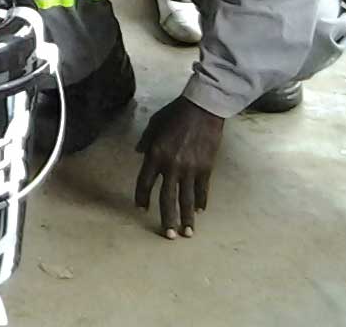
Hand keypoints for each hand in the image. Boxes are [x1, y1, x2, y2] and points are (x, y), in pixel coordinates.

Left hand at [134, 96, 225, 238]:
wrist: (202, 110)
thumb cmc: (175, 115)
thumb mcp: (154, 126)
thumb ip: (147, 143)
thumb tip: (140, 155)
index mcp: (155, 155)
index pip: (145, 182)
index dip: (142, 196)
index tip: (141, 209)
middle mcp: (171, 166)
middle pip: (167, 197)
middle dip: (167, 218)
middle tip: (168, 235)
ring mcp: (190, 169)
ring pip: (187, 199)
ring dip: (187, 217)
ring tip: (188, 233)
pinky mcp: (206, 169)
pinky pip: (202, 190)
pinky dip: (201, 201)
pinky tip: (200, 211)